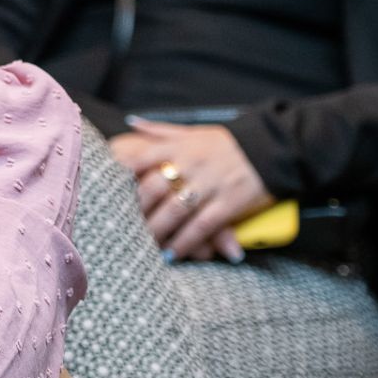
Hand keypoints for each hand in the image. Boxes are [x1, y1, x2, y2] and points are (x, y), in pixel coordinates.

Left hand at [110, 122, 269, 261]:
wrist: (273, 147)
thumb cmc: (228, 141)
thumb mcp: (194, 130)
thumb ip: (161, 130)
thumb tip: (131, 123)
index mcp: (179, 146)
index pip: (140, 159)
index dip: (120, 177)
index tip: (104, 192)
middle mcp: (191, 163)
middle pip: (153, 189)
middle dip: (135, 211)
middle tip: (120, 230)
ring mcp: (211, 183)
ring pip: (176, 211)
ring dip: (157, 232)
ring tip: (143, 248)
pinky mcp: (230, 202)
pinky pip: (202, 226)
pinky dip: (186, 242)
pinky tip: (173, 254)